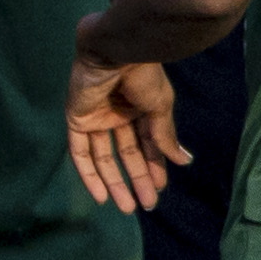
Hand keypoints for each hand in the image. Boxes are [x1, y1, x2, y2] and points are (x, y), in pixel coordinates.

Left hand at [65, 54, 185, 214]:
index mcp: (141, 107)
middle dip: (136, 179)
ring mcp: (96, 117)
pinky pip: (79, 152)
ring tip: (126, 208)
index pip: (147, 144)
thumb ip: (164, 136)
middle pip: (127, 153)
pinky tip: (100, 196)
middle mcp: (118, 113)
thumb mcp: (159, 108)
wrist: (116, 51)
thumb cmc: (143, 75)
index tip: (160, 189)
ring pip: (104, 157)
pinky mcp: (76, 119)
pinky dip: (89, 174)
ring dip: (114, 182)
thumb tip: (184, 161)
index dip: (154, 166)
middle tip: (146, 206)